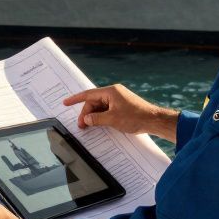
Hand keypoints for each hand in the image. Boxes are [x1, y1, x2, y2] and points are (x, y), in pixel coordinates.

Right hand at [62, 84, 178, 140]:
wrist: (154, 120)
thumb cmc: (135, 117)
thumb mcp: (112, 119)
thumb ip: (96, 119)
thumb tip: (86, 119)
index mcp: (110, 92)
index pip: (88, 94)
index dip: (75, 99)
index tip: (65, 103)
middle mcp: (114, 93)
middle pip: (94, 102)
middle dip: (86, 113)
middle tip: (82, 126)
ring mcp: (118, 99)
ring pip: (100, 107)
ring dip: (94, 116)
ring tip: (90, 127)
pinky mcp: (122, 106)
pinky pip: (107, 110)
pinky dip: (102, 117)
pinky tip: (99, 124)